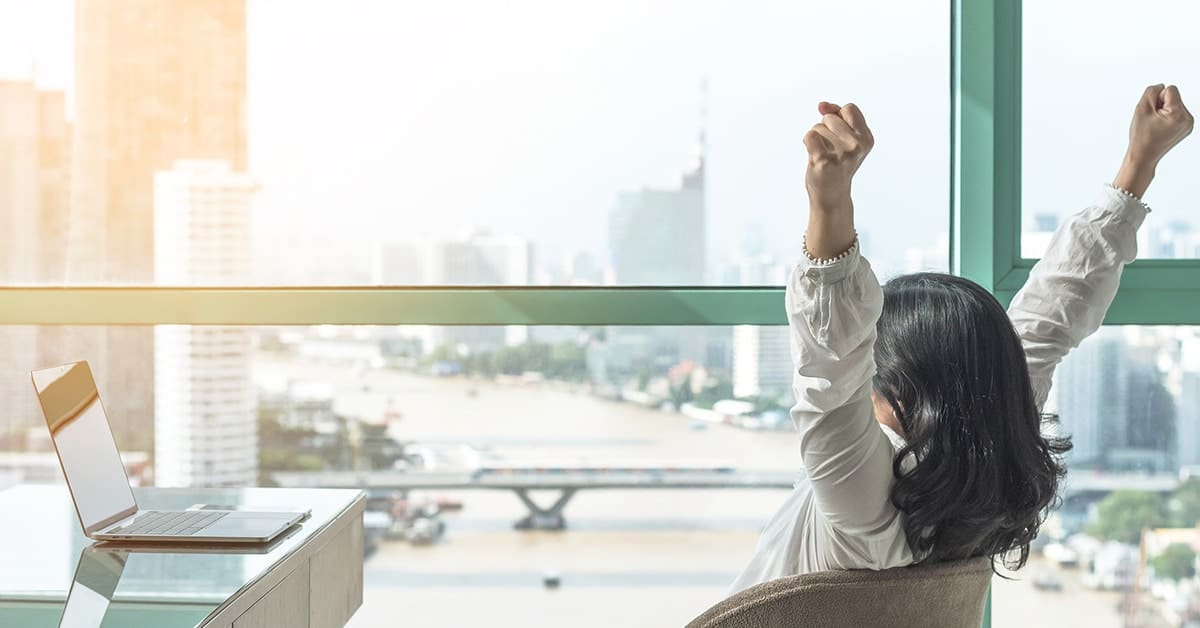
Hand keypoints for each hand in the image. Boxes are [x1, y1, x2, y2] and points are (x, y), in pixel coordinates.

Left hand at [803, 102, 873, 257]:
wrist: (831, 196)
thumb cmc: (837, 164)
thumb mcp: (845, 139)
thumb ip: (836, 116)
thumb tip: (822, 105)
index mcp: (867, 138)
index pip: (849, 108)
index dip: (837, 116)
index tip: (836, 132)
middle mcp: (857, 145)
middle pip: (830, 117)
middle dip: (825, 130)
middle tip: (830, 150)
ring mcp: (841, 154)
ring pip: (818, 127)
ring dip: (816, 139)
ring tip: (824, 156)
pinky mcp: (824, 161)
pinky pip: (809, 136)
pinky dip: (807, 143)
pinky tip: (814, 157)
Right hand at [1126, 84, 1193, 164]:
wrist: (1143, 156)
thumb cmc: (1141, 135)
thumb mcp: (1141, 109)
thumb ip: (1151, 91)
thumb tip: (1162, 86)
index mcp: (1179, 114)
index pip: (1170, 89)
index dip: (1156, 99)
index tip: (1152, 114)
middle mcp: (1188, 118)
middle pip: (1174, 97)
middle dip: (1161, 105)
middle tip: (1153, 121)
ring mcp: (1189, 124)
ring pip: (1175, 104)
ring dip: (1164, 111)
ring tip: (1156, 125)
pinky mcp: (1186, 128)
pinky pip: (1177, 113)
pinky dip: (1168, 117)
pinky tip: (1162, 128)